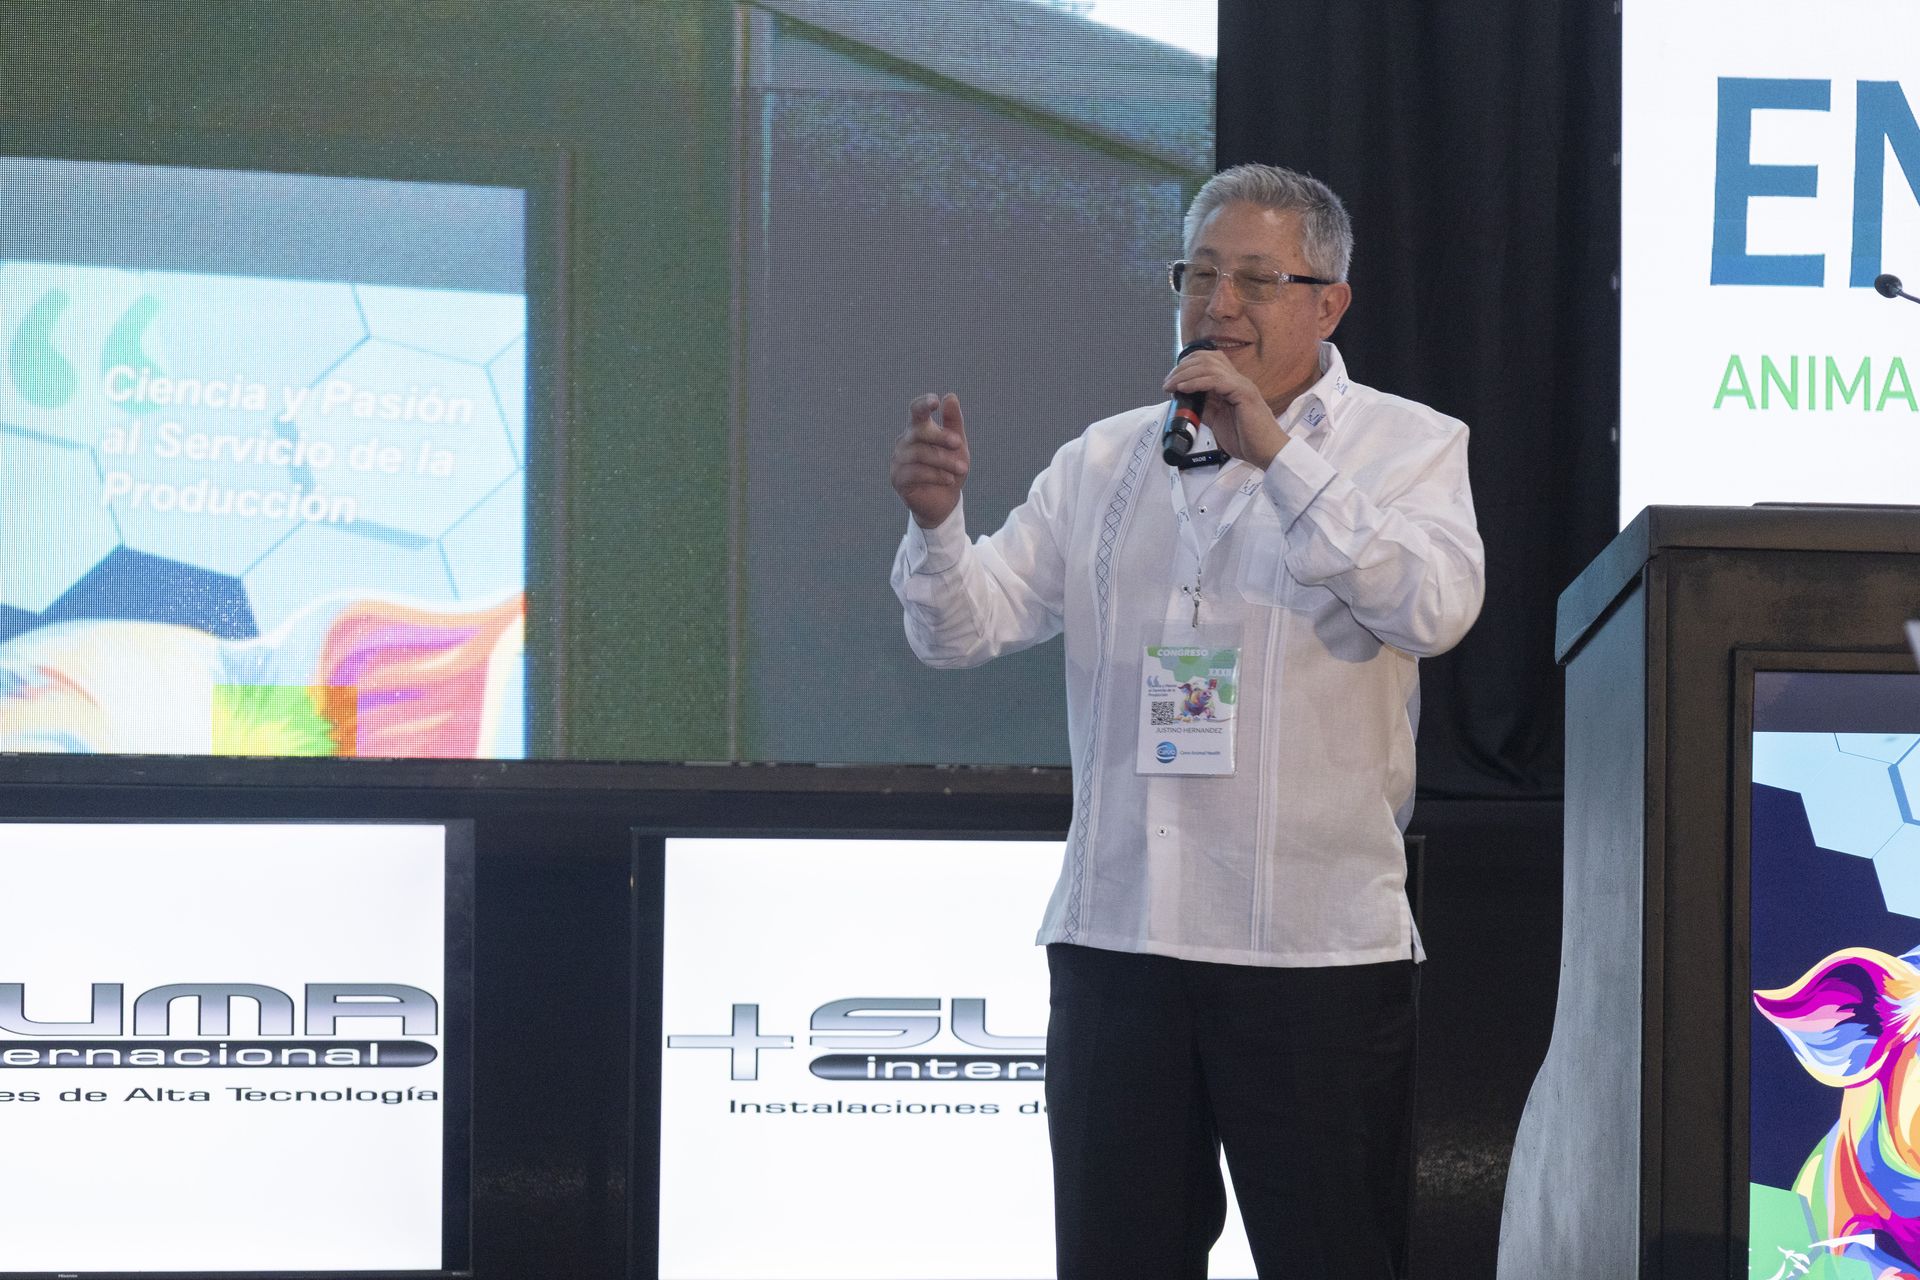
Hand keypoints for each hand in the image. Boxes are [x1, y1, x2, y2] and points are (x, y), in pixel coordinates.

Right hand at [890, 392, 969, 527]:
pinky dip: (935, 475)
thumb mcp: (957, 446)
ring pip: (920, 454)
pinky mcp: (897, 478)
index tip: (935, 401)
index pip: (916, 411)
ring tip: (962, 469)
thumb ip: (954, 422)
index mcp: (917, 429)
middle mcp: (904, 441)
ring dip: (944, 461)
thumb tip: (950, 396)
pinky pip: (915, 472)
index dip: (923, 404)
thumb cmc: (950, 469)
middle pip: (918, 431)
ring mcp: (898, 460)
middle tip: (959, 443)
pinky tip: (949, 480)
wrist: (944, 501)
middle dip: (940, 437)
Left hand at [1162, 349, 1287, 466]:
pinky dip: (1196, 382)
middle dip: (1182, 368)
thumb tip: (1186, 400)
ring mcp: (1241, 384)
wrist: (1266, 452)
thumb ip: (1205, 408)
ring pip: (1209, 366)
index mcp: (1232, 384)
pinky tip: (1184, 388)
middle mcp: (1237, 380)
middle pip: (1206, 358)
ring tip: (1171, 385)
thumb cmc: (1246, 439)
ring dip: (1185, 374)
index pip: (1208, 361)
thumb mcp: (1217, 421)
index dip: (1187, 366)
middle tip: (1167, 383)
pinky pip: (1216, 380)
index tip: (1171, 381)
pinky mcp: (1243, 392)